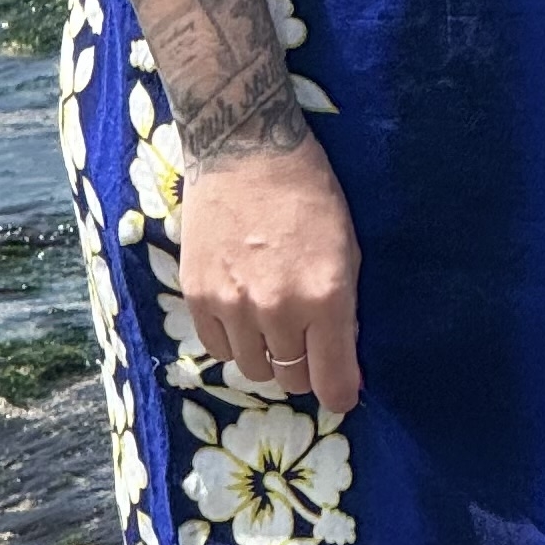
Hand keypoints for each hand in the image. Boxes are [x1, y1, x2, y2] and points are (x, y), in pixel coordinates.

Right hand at [176, 133, 363, 412]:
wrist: (244, 149)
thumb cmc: (309, 194)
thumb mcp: (347, 250)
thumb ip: (344, 313)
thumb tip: (343, 367)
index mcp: (325, 297)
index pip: (333, 382)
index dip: (340, 394)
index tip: (340, 392)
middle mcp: (278, 310)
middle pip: (291, 380)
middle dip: (304, 369)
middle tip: (306, 342)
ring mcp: (233, 305)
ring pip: (252, 369)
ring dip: (267, 355)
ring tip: (272, 321)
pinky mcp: (197, 295)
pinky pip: (217, 349)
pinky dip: (234, 340)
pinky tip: (242, 312)